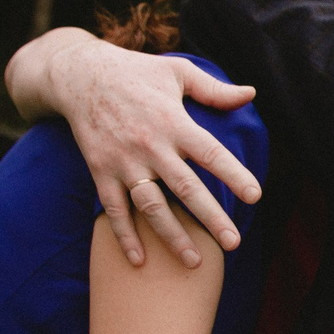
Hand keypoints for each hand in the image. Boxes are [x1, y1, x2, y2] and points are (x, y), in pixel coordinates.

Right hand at [6, 28, 260, 267]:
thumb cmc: (136, 72)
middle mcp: (150, 145)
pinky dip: (125, 236)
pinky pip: (113, 209)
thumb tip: (251, 93)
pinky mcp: (100, 171)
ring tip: (195, 261)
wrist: (78, 74)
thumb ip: (214, 89)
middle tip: (233, 243)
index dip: (234, 175)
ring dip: (172, 235)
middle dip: (211, 217)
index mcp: (173, 121)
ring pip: (151, 205)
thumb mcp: (177, 71)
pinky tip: (141, 261)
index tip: (255, 196)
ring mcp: (123, 161)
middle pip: (185, 187)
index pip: (210, 153)